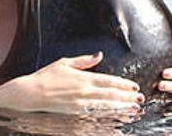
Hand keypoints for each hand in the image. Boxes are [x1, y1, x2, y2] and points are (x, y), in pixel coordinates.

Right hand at [0, 52, 143, 113]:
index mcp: (83, 78)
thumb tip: (99, 55)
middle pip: (110, 94)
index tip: (134, 86)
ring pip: (106, 106)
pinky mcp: (76, 112)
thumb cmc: (46, 76)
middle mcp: (83, 91)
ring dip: (121, 107)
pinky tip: (116, 116)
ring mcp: (80, 104)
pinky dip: (108, 115)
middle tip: (140, 98)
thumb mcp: (65, 62)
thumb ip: (84, 60)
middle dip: (127, 97)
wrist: (31, 93)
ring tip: (134, 108)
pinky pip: (95, 114)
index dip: (123, 84)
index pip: (108, 81)